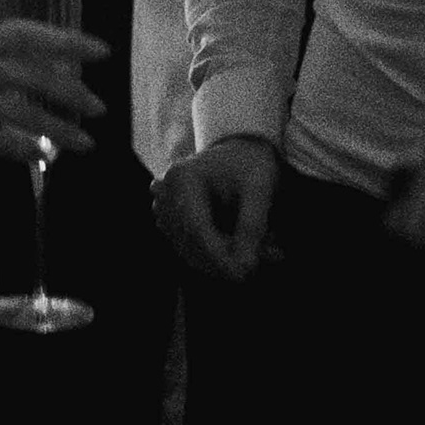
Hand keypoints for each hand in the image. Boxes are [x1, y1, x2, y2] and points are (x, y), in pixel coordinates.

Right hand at [0, 22, 106, 166]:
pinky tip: (42, 157)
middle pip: (31, 74)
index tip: (102, 51)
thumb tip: (55, 79)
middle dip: (71, 93)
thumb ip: (0, 64)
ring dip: (58, 128)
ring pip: (20, 110)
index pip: (28, 33)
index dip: (67, 39)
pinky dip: (23, 148)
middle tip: (100, 108)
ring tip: (86, 143)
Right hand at [156, 134, 279, 280]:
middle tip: (256, 265)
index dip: (218, 256)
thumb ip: (253, 227)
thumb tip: (246, 267)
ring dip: (218, 258)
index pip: (196, 228)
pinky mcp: (169, 215)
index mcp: (184, 179)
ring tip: (258, 251)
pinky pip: (186, 243)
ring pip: (187, 246)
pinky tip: (239, 246)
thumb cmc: (252, 165)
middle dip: (222, 260)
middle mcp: (167, 191)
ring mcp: (164, 203)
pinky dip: (211, 251)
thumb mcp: (260, 190)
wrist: (240, 149)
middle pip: (189, 241)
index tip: (242, 275)